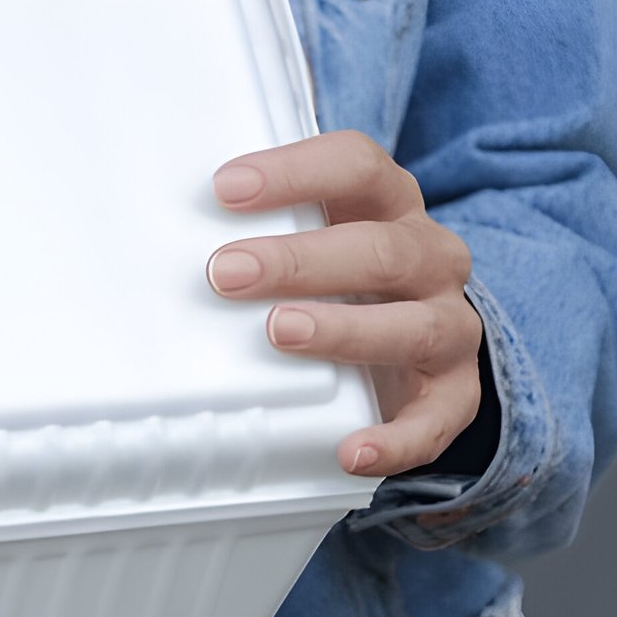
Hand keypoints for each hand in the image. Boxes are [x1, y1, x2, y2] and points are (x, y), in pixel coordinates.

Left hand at [207, 131, 482, 477]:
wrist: (419, 340)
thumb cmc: (343, 276)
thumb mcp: (313, 235)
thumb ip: (261, 229)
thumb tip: (162, 233)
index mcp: (392, 204)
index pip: (358, 165)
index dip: (296, 171)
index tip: (225, 188)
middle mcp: (432, 259)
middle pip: (381, 248)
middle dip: (300, 261)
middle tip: (226, 273)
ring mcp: (451, 326)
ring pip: (416, 326)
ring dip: (345, 330)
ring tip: (280, 333)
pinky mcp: (454, 393)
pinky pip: (437, 419)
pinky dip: (396, 439)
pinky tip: (350, 451)